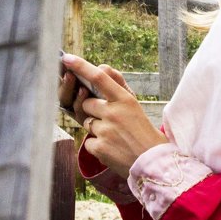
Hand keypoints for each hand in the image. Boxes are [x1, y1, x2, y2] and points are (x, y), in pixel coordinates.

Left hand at [60, 54, 167, 177]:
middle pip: (87, 103)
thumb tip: (101, 67)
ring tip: (115, 136)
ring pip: (87, 123)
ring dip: (97, 129)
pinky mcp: (99, 148)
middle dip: (93, 110)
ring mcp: (105, 131)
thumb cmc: (142, 131)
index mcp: (124, 100)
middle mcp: (114, 113)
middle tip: (110, 120)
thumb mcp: (134, 105)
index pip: (99, 77)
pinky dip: (97, 145)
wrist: (153, 162)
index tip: (67, 58)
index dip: (80, 66)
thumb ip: (117, 84)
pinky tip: (112, 148)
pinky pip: (88, 141)